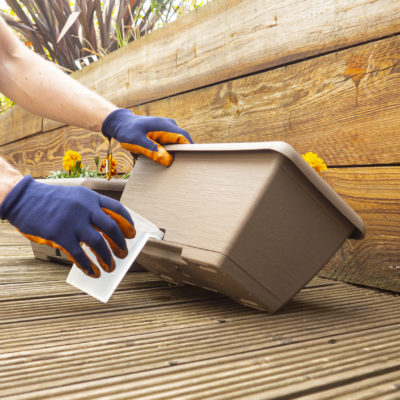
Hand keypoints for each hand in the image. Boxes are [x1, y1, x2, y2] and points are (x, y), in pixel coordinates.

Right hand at [0, 176, 134, 277]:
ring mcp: (73, 221)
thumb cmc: (51, 200)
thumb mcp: (75, 196)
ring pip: (98, 243)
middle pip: (111, 228)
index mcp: (91, 197)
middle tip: (124, 254)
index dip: (128, 223)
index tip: (132, 234)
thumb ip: (91, 209)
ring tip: (111, 267)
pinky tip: (92, 272)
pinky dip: (88, 265)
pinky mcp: (60, 234)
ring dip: (107, 258)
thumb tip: (106, 233)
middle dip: (120, 243)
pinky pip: (79, 254)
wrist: (23, 199)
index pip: (117, 209)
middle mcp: (85, 208)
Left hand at [101, 109, 192, 166]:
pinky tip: (165, 158)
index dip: (189, 148)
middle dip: (184, 152)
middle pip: (183, 140)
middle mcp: (169, 125)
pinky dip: (171, 151)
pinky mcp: (164, 133)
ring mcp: (168, 129)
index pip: (183, 137)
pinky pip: (172, 143)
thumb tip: (168, 160)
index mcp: (164, 125)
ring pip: (178, 142)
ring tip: (172, 163)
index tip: (191, 160)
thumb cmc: (128, 131)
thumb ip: (152, 151)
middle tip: (182, 166)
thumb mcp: (137, 142)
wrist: (121, 124)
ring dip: (177, 152)